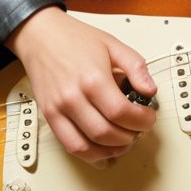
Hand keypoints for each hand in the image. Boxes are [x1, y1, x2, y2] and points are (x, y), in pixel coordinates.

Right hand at [8, 7, 157, 162]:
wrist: (40, 35)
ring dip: (112, 150)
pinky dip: (90, 154)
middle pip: (107, 134)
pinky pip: (70, 146)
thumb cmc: (74, 39)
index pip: (121, 113)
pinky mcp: (49, 116)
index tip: (148, 118)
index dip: (141, 121)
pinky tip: (103, 150)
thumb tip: (150, 90)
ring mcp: (58, 109)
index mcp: (92, 78)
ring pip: (89, 147)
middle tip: (139, 129)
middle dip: (130, 137)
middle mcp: (73, 97)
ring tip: (124, 141)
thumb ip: (136, 67)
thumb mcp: (112, 44)